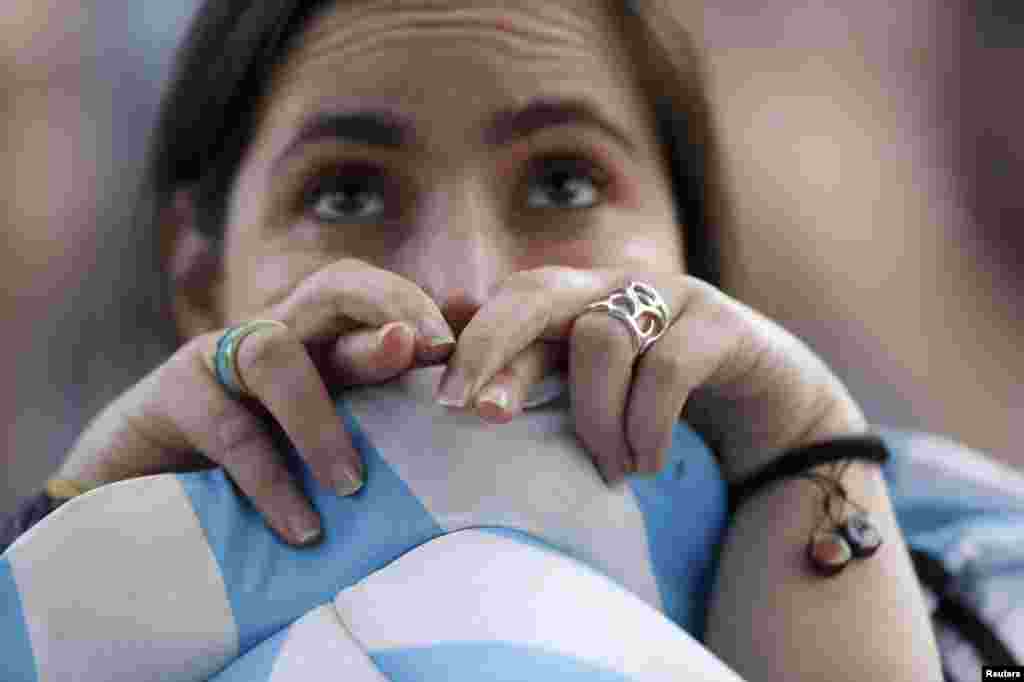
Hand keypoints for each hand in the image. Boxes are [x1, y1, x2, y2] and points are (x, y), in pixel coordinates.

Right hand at [56, 259, 458, 545]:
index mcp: (320, 345)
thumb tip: (452, 429)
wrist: (143, 498)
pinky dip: (270, 480)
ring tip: (351, 486)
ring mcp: (220, 358)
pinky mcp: (174, 394)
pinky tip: (301, 527)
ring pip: (276, 355)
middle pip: (334, 289)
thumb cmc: (253, 473)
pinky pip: (229, 428)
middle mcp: (277, 336)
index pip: (371, 298)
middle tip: (428, 348)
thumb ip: (377, 428)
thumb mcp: (322, 447)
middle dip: (388, 308)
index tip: (452, 344)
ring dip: (320, 421)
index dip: (414, 307)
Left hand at [435, 266, 867, 484]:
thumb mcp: (597, 397)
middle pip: (537, 291)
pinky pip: (669, 367)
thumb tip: (464, 372)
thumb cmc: (667, 405)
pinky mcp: (724, 326)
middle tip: (479, 412)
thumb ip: (540, 377)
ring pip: (602, 338)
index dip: (474, 344)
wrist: (774, 412)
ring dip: (595, 418)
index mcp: (578, 300)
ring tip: (611, 470)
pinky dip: (648, 425)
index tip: (444, 403)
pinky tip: (647, 464)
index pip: (511, 304)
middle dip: (496, 348)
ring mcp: (673, 298)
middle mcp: (617, 286)